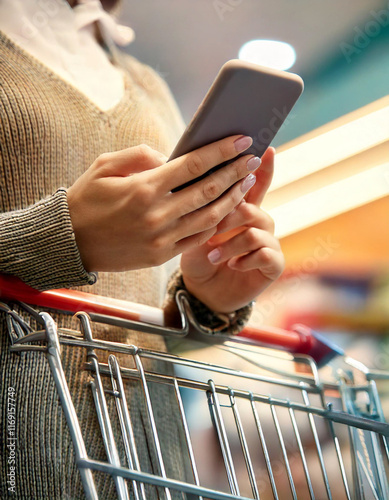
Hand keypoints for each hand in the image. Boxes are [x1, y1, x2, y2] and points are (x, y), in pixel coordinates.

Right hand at [67, 135, 258, 271]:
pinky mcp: (161, 256)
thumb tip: (170, 157)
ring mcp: (161, 238)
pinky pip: (197, 239)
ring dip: (232, 198)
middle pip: (208, 190)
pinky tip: (227, 210)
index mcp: (144, 188)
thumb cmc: (86, 200)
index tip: (242, 139)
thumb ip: (140, 156)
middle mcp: (157, 215)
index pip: (193, 165)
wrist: (70, 244)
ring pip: (209, 217)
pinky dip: (215, 223)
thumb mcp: (105, 166)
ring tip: (247, 183)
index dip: (222, 151)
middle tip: (253, 158)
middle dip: (235, 172)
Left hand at [180, 148, 284, 312]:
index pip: (256, 185)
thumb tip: (196, 177)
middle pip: (252, 207)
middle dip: (230, 216)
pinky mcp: (273, 265)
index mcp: (242, 211)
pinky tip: (232, 265)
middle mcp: (259, 224)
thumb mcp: (194, 230)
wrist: (202, 292)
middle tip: (210, 230)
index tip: (266, 149)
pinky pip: (266, 254)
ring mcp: (268, 243)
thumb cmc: (197, 257)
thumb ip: (202, 208)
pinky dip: (245, 259)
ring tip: (212, 255)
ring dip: (231, 243)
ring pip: (256, 231)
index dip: (263, 167)